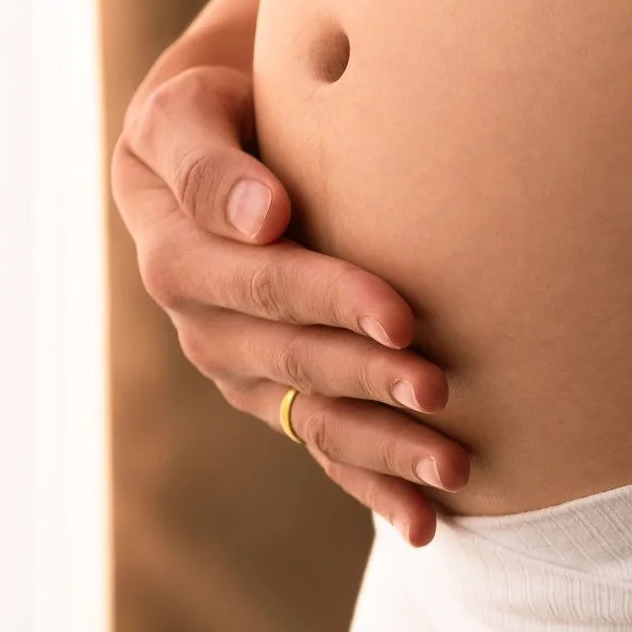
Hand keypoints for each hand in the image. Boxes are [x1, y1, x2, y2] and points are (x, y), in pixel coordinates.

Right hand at [110, 63, 471, 545]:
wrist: (220, 133)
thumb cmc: (216, 107)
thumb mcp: (188, 113)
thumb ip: (211, 163)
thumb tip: (263, 218)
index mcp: (177, 257)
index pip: (260, 285)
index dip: (332, 300)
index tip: (403, 315)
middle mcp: (203, 326)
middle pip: (295, 360)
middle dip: (371, 380)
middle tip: (444, 391)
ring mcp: (241, 369)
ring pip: (314, 418)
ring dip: (384, 449)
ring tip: (454, 472)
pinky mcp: (277, 393)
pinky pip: (324, 445)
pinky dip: (371, 486)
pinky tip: (423, 524)